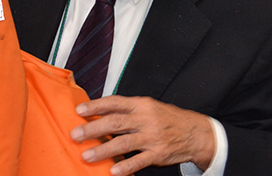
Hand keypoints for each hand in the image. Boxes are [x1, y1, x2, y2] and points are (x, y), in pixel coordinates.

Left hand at [70, 95, 215, 175]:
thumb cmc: (167, 118)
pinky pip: (139, 161)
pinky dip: (126, 167)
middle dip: (93, 129)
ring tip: (87, 155)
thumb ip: (126, 110)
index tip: (79, 110)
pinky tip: (113, 171)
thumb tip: (99, 112)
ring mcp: (152, 137)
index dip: (95, 106)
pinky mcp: (158, 154)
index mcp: (141, 105)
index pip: (114, 103)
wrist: (196, 133)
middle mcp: (145, 120)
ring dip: (103, 150)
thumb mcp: (148, 107)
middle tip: (76, 134)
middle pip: (115, 122)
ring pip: (124, 143)